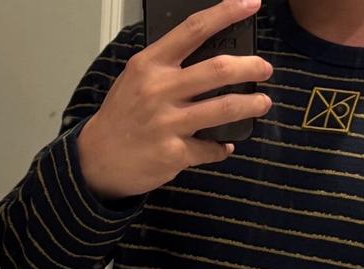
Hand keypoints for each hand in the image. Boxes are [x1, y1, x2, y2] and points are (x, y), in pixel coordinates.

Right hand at [77, 0, 272, 199]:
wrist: (98, 159)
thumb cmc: (122, 117)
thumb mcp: (137, 79)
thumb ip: (169, 68)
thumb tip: (210, 62)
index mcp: (151, 64)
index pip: (193, 30)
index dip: (226, 14)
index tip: (250, 4)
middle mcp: (159, 89)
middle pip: (218, 70)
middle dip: (250, 67)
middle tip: (265, 69)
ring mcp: (167, 122)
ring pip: (223, 108)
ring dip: (250, 104)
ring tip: (262, 102)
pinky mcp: (174, 153)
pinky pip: (210, 148)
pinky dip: (221, 147)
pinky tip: (223, 146)